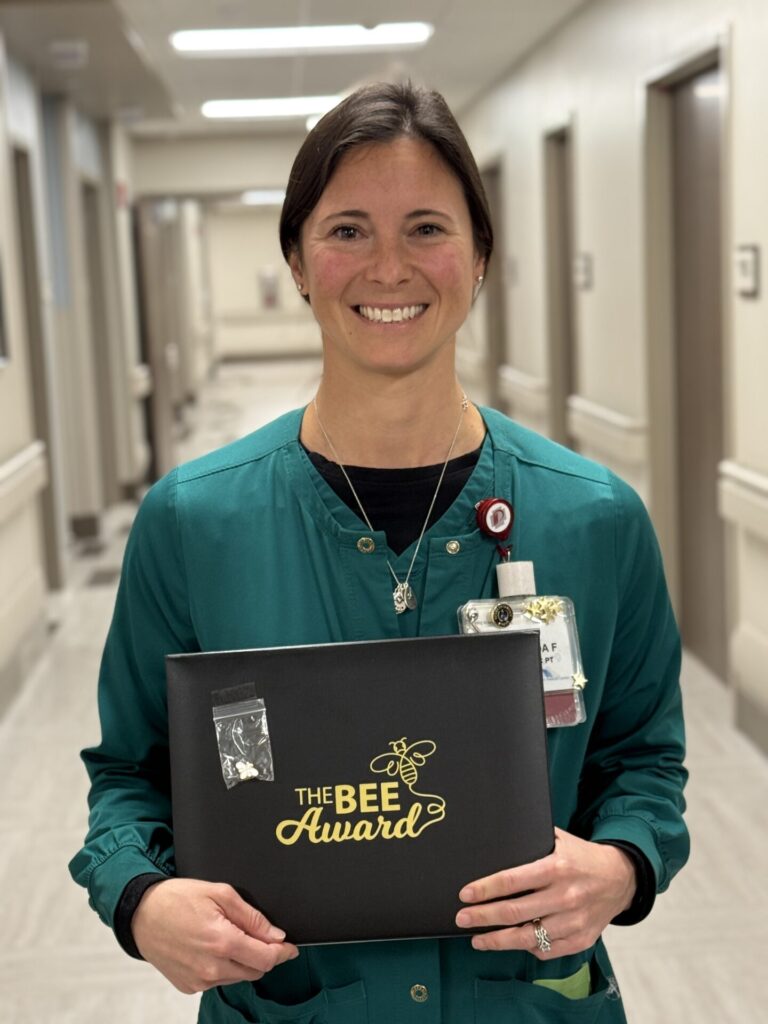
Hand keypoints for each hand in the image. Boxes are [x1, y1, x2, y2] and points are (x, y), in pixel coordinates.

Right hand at [132, 878, 298, 992]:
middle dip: (263, 955)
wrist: (141, 914)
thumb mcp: (220, 894)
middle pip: (254, 970)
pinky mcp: (188, 986)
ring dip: (242, 961)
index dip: (282, 953)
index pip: (265, 958)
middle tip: (259, 935)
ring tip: (228, 936)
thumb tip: (275, 934)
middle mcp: (211, 967)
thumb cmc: (178, 899)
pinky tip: (212, 948)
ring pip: (237, 977)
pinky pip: (217, 980)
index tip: (290, 947)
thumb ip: (251, 916)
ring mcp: (199, 980)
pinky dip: (223, 967)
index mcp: (222, 942)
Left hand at [455, 828, 635, 956]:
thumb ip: (530, 841)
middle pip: (515, 912)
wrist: (620, 877)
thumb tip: (496, 840)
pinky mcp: (581, 940)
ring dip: (498, 940)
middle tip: (462, 918)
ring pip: (528, 938)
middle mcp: (565, 896)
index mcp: (556, 868)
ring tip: (477, 939)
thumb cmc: (581, 857)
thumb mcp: (558, 840)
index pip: (512, 881)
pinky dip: (526, 948)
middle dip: (483, 917)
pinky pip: (547, 950)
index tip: (465, 894)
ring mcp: (574, 921)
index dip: (485, 889)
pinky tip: (510, 943)